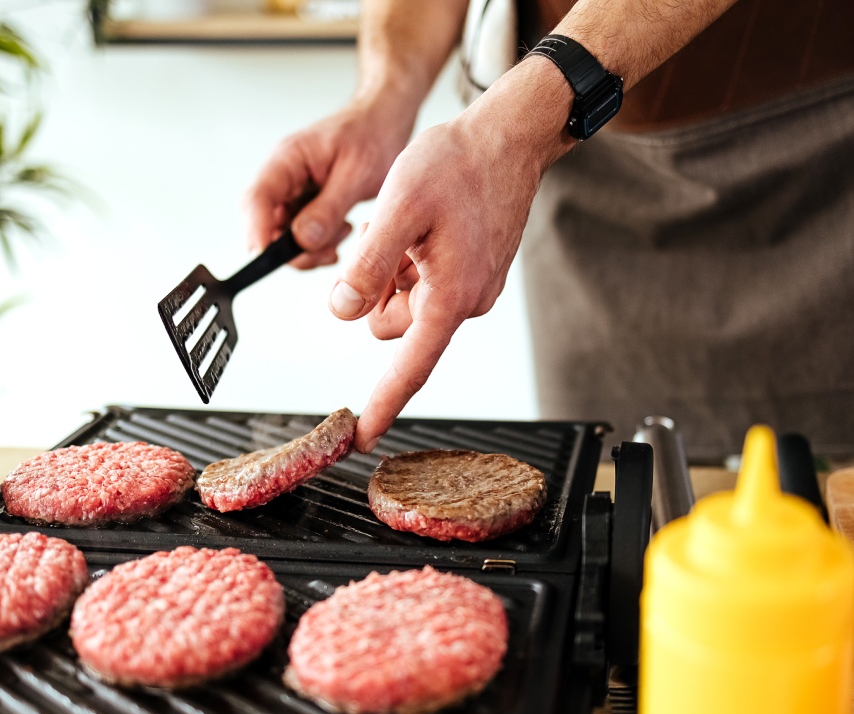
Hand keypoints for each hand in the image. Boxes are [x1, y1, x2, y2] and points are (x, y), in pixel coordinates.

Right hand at [243, 99, 414, 269]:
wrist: (384, 121)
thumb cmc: (372, 135)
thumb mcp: (356, 174)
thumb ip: (328, 208)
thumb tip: (301, 240)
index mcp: (287, 159)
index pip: (257, 198)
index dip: (256, 231)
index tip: (264, 258)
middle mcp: (283, 177)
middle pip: (265, 224)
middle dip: (291, 249)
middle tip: (327, 252)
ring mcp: (292, 191)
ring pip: (282, 235)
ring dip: (309, 248)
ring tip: (343, 231)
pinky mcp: (305, 204)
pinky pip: (300, 235)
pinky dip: (318, 245)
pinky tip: (341, 234)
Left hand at [332, 57, 574, 451]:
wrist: (509, 136)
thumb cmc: (458, 163)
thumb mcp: (398, 208)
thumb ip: (368, 266)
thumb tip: (343, 313)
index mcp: (450, 295)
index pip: (410, 367)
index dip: (383, 405)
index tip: (362, 437)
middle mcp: (467, 301)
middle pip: (395, 327)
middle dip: (375, 293)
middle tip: (382, 238)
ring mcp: (475, 288)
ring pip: (407, 304)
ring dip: (392, 274)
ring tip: (404, 224)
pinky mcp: (476, 273)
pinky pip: (426, 285)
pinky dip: (411, 262)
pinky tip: (421, 225)